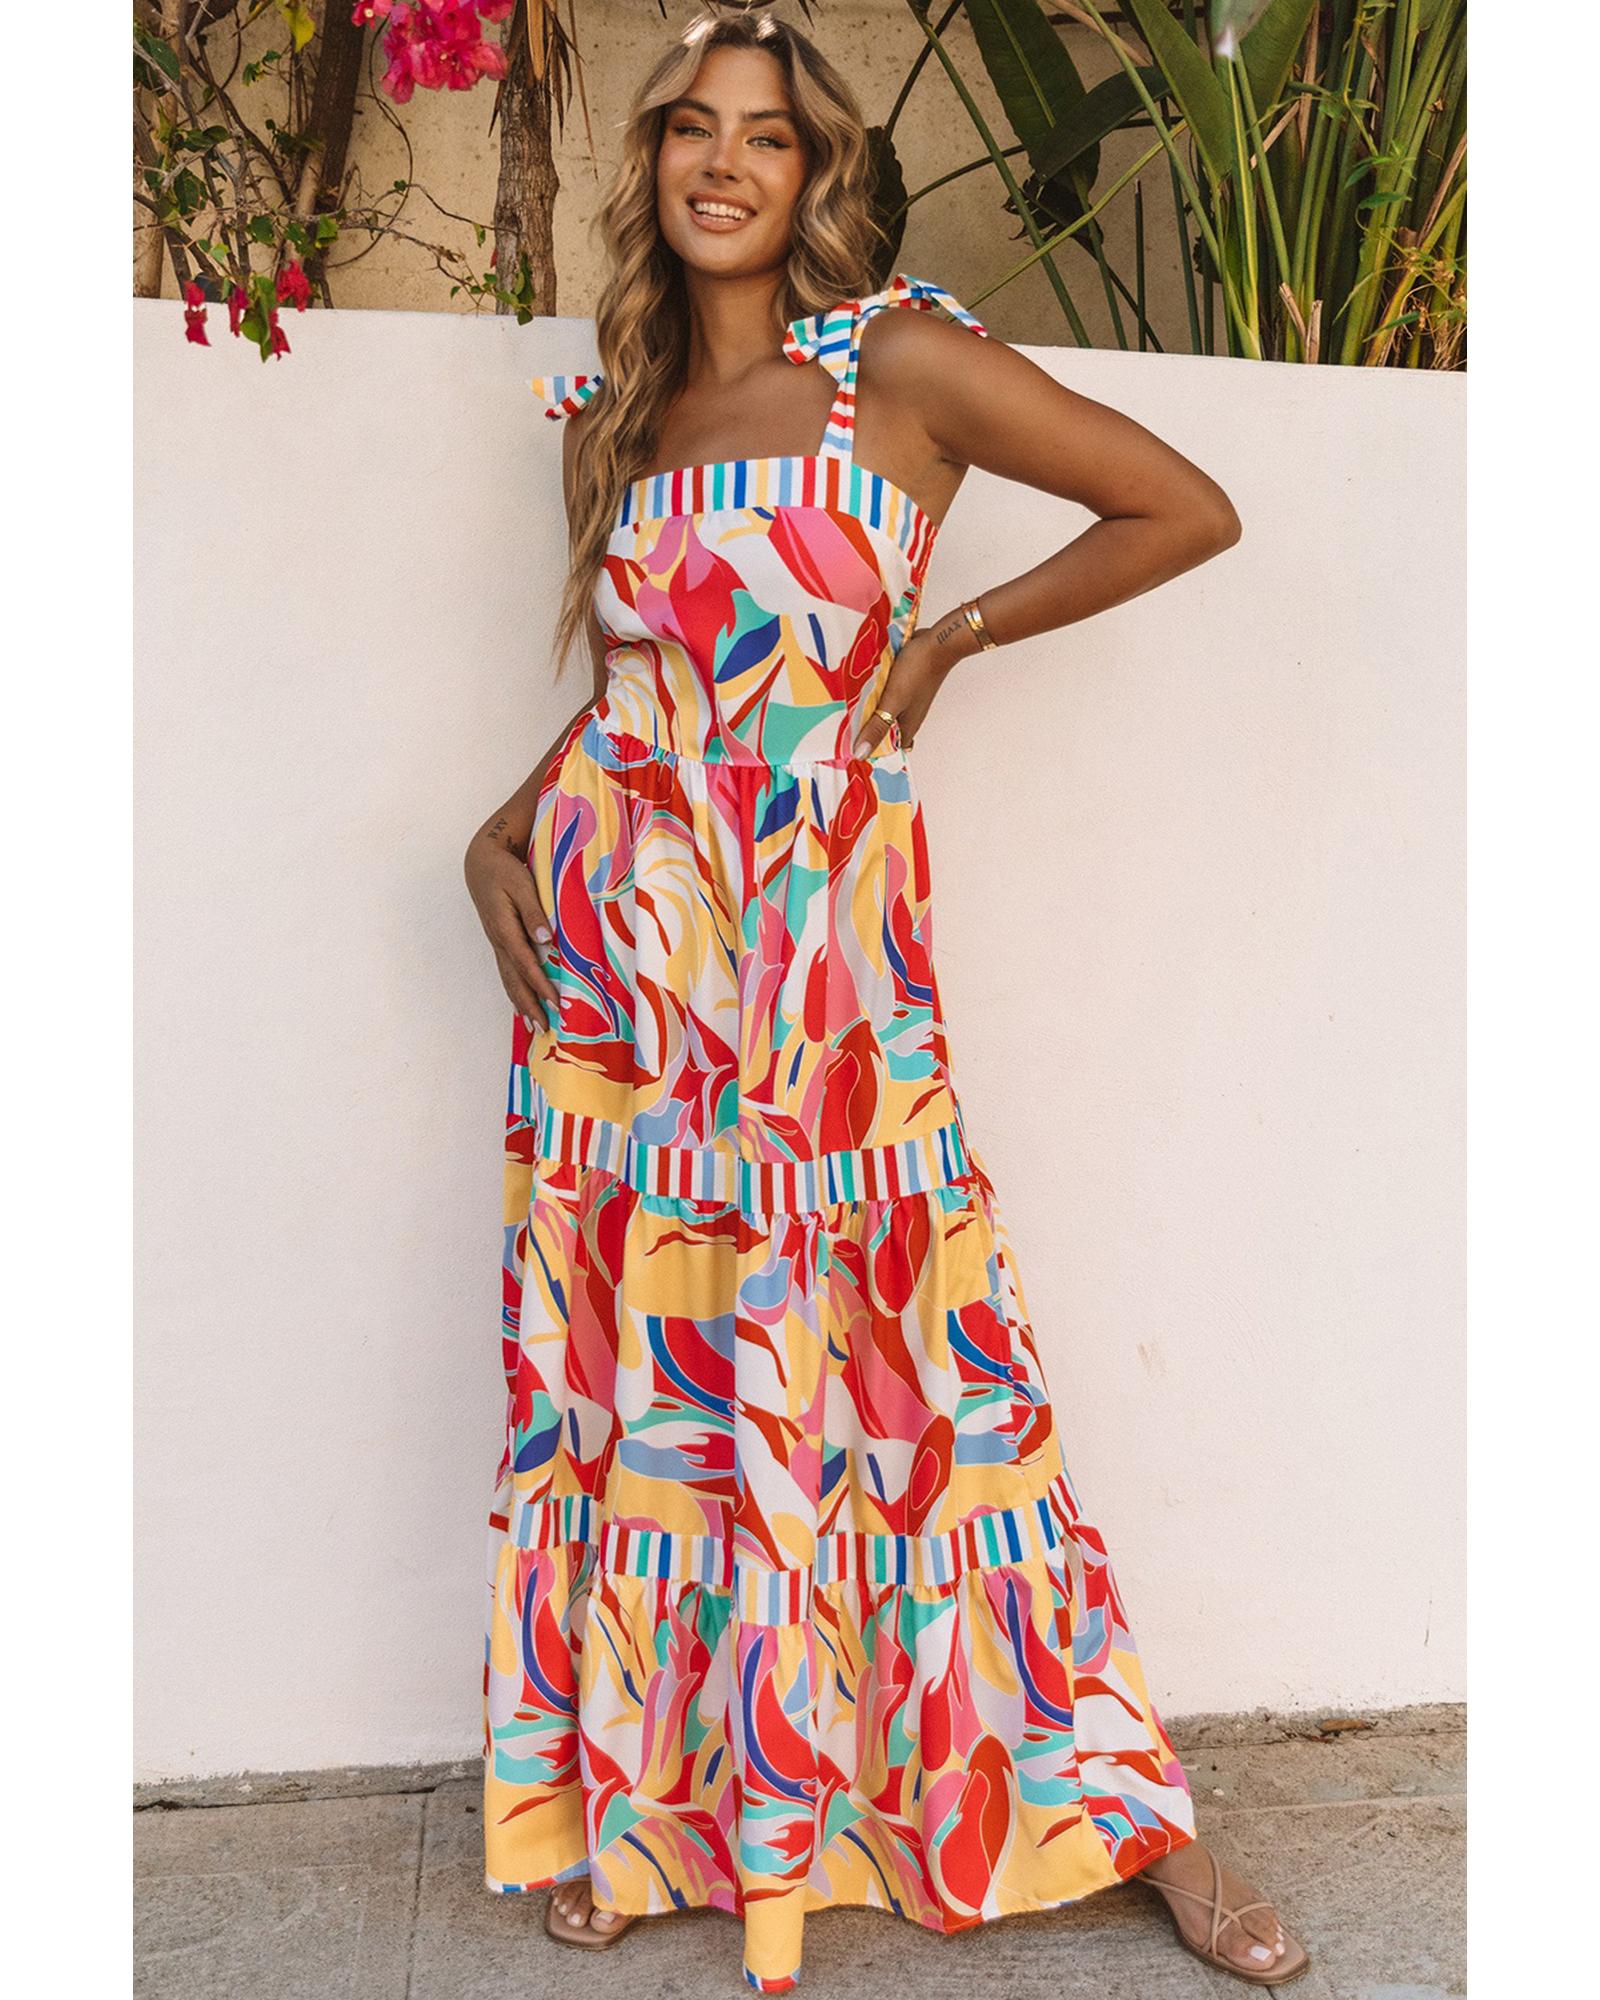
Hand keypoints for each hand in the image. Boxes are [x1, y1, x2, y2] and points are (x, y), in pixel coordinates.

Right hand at [463, 836, 560, 1033]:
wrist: (481, 862)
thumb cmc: (504, 870)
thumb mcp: (521, 884)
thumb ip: (533, 912)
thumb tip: (546, 939)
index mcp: (505, 929)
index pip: (526, 964)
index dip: (541, 986)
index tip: (556, 1004)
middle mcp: (499, 941)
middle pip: (515, 980)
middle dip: (530, 1006)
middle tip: (544, 1029)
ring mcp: (497, 943)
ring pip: (509, 979)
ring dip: (521, 1004)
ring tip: (533, 1026)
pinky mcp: (499, 941)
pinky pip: (507, 972)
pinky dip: (515, 991)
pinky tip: (521, 1003)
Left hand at [851, 623, 969, 756]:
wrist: (937, 642)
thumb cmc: (917, 671)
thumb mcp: (891, 702)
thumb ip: (877, 727)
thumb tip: (861, 754)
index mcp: (908, 726)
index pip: (889, 746)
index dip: (873, 746)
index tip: (853, 742)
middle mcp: (910, 715)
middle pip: (886, 727)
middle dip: (869, 725)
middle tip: (848, 720)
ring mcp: (909, 699)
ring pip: (886, 709)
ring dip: (872, 707)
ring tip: (854, 703)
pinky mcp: (907, 684)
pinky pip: (889, 693)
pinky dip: (878, 692)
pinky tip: (868, 685)